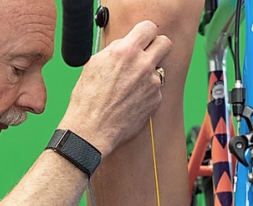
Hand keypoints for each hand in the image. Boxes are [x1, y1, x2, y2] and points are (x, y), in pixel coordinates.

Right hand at [58, 21, 171, 157]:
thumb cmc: (87, 100)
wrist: (92, 130)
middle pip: (164, 43)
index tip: (143, 37)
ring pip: (159, 69)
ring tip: (130, 86)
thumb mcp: (94, 65)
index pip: (148, 28)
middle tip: (147, 54)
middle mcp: (142, 65)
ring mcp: (152, 83)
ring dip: (148, 73)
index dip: (145, 32)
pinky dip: (146, 92)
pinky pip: (155, 89)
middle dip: (157, 46)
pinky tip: (130, 100)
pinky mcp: (156, 100)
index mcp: (125, 51)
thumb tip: (125, 44)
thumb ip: (115, 50)